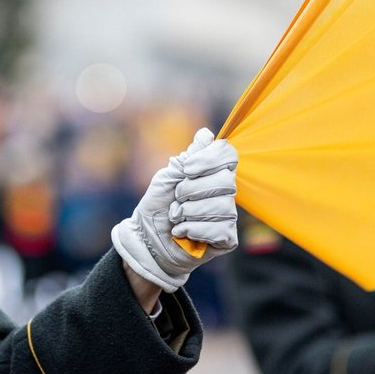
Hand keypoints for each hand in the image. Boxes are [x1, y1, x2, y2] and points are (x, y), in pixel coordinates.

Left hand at [111, 128, 237, 291]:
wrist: (146, 239)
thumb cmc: (158, 206)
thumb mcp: (168, 177)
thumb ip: (188, 158)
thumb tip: (206, 134)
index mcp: (213, 173)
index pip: (228, 155)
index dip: (208, 160)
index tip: (186, 169)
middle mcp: (225, 193)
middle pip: (226, 181)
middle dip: (192, 190)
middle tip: (177, 198)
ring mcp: (227, 216)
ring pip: (223, 207)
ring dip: (190, 212)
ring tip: (176, 216)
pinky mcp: (226, 239)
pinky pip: (221, 229)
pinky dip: (194, 229)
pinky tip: (182, 232)